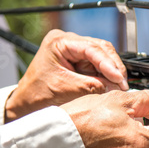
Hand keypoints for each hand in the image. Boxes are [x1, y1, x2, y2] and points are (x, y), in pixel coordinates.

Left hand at [5, 29, 127, 121]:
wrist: (25, 105)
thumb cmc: (37, 96)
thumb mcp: (67, 90)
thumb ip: (93, 86)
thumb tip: (116, 85)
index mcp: (59, 41)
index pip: (92, 48)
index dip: (109, 64)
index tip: (119, 78)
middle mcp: (68, 41)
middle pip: (101, 49)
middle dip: (113, 67)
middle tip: (123, 84)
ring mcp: (74, 51)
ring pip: (103, 56)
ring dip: (112, 71)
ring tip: (119, 86)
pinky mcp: (79, 61)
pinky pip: (98, 65)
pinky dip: (107, 75)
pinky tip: (113, 84)